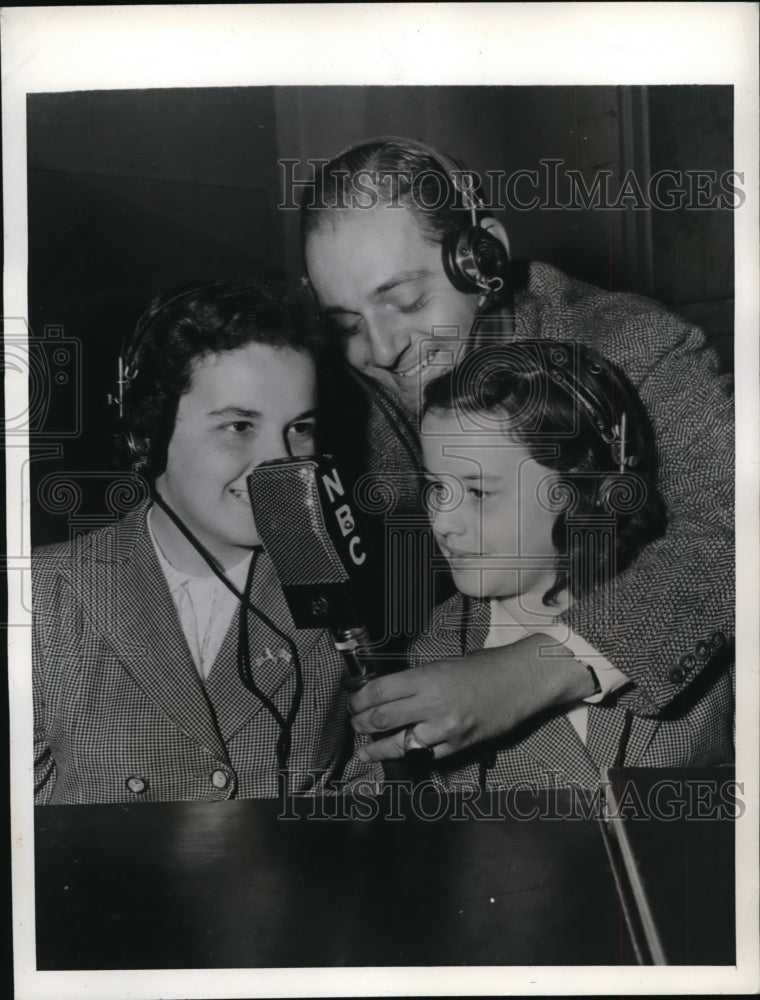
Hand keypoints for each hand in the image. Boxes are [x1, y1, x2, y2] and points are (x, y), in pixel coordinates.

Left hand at [350, 633, 595, 762]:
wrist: (522, 680)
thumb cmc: (486, 667)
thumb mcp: (445, 664)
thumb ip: (418, 681)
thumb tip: (390, 693)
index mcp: (427, 677)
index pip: (380, 691)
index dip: (359, 700)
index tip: (353, 703)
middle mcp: (433, 704)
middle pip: (383, 718)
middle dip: (362, 724)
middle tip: (354, 724)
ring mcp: (446, 728)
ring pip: (399, 744)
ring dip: (377, 748)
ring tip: (364, 751)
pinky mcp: (459, 745)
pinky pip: (426, 756)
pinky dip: (409, 756)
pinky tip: (398, 757)